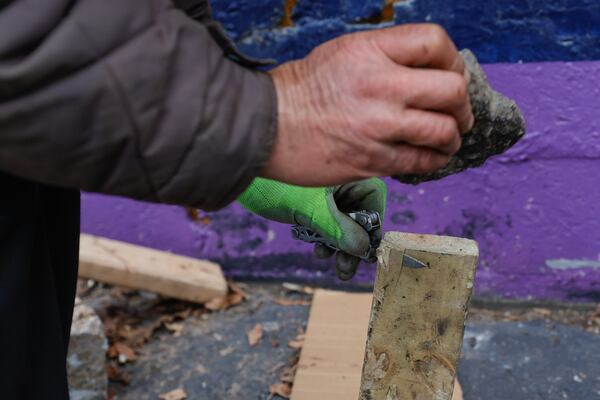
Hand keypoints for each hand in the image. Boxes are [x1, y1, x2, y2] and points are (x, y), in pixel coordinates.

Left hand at [238, 177, 386, 279]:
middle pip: (358, 214)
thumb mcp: (314, 210)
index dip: (371, 228)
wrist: (240, 170)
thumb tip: (364, 249)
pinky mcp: (308, 200)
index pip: (373, 200)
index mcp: (348, 170)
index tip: (365, 252)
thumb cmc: (279, 183)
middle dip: (353, 243)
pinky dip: (323, 237)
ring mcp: (324, 190)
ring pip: (340, 221)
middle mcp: (340, 178)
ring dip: (338, 245)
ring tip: (333, 265)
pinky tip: (318, 250)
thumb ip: (340, 229)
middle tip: (347, 269)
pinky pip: (324, 221)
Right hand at [262, 24, 472, 186]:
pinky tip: (431, 157)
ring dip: (453, 137)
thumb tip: (426, 70)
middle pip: (452, 90)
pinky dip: (434, 160)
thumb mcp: (342, 52)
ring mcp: (378, 126)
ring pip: (443, 131)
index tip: (452, 73)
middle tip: (459, 113)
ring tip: (448, 139)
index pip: (435, 44)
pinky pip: (421, 162)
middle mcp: (381, 86)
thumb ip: (385, 56)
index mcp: (371, 51)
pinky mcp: (372, 159)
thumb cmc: (301, 89)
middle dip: (463, 104)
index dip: (453, 59)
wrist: (264, 126)